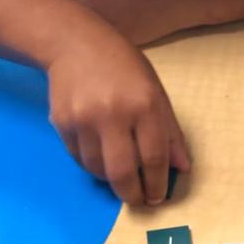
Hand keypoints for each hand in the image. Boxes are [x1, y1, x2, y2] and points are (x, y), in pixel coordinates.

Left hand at [33, 0, 201, 44]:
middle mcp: (97, 2)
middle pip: (51, 10)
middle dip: (29, 11)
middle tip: (7, 14)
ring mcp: (106, 26)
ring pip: (67, 32)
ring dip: (47, 32)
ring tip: (28, 34)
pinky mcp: (117, 44)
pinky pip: (86, 46)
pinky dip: (71, 46)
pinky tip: (61, 49)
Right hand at [47, 35, 189, 204]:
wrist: (75, 44)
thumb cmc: (123, 66)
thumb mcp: (156, 91)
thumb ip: (170, 131)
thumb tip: (182, 168)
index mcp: (144, 104)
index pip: (154, 157)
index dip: (158, 183)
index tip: (158, 196)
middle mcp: (113, 113)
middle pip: (122, 172)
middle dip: (132, 194)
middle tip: (138, 200)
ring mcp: (84, 119)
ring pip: (97, 170)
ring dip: (111, 180)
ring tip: (120, 173)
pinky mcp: (61, 123)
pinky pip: (79, 159)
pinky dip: (92, 165)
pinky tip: (101, 156)